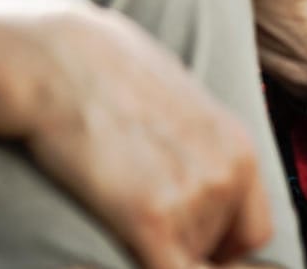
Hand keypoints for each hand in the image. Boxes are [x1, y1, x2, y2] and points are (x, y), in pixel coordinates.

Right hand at [0, 0, 272, 268]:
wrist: (53, 58)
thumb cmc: (99, 67)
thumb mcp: (173, 94)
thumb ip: (195, 141)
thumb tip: (184, 169)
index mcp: (238, 146)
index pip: (252, 231)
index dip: (217, 242)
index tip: (188, 242)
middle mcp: (227, 174)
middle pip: (218, 248)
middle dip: (184, 242)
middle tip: (139, 211)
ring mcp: (193, 197)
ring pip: (183, 259)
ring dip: (153, 246)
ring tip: (112, 197)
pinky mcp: (151, 218)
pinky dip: (140, 262)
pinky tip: (121, 236)